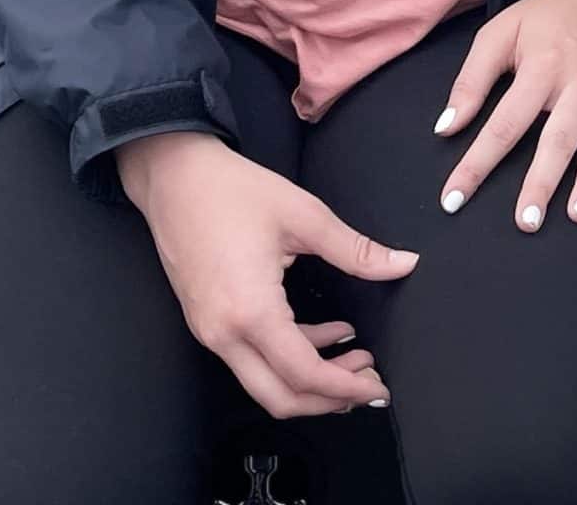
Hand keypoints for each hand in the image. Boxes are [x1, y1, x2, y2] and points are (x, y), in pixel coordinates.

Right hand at [117, 131, 414, 418]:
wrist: (174, 177)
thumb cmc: (233, 191)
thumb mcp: (304, 215)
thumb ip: (356, 251)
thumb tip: (403, 264)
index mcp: (250, 311)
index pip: (303, 374)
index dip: (345, 389)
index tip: (378, 388)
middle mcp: (223, 333)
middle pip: (280, 397)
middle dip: (329, 400)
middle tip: (370, 383)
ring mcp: (210, 331)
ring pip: (264, 382)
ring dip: (312, 379)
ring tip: (357, 357)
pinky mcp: (207, 321)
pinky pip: (252, 357)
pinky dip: (291, 356)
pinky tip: (327, 333)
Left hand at [433, 0, 576, 230]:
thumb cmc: (547, 18)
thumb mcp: (500, 32)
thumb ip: (471, 81)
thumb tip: (445, 128)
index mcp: (542, 67)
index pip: (505, 122)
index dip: (477, 162)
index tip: (454, 199)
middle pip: (559, 138)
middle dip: (542, 181)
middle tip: (526, 221)